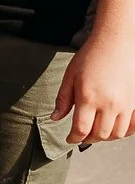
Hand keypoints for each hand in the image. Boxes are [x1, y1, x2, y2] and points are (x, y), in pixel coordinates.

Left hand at [57, 27, 134, 143]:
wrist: (116, 44)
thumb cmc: (90, 57)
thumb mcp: (70, 76)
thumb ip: (63, 99)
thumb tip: (55, 118)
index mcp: (88, 98)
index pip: (81, 129)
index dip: (73, 138)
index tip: (69, 139)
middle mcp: (109, 104)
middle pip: (100, 135)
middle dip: (88, 139)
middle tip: (82, 135)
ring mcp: (125, 105)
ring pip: (117, 133)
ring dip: (105, 137)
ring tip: (96, 131)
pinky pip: (133, 126)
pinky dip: (124, 132)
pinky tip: (114, 127)